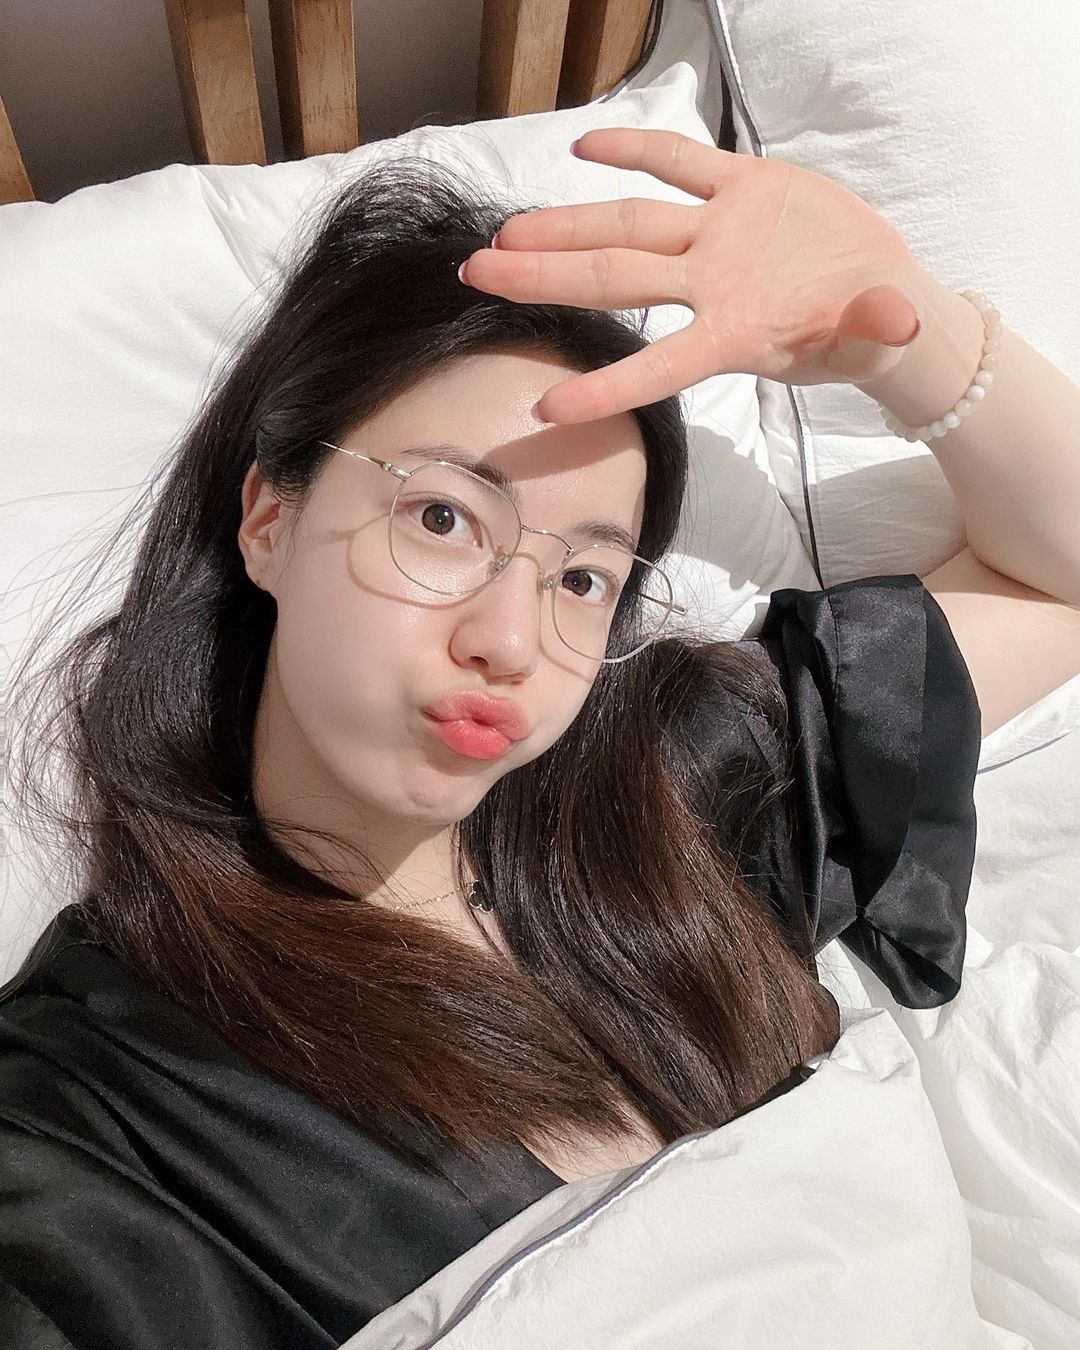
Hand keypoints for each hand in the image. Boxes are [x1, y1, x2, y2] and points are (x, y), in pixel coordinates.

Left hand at [457, 128, 931, 424]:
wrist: (885, 295)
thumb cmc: (872, 333)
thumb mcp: (880, 337)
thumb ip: (879, 328)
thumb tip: (902, 323)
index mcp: (737, 332)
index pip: (659, 368)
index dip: (605, 389)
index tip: (544, 409)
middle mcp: (711, 284)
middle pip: (613, 277)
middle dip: (544, 277)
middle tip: (476, 276)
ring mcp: (719, 236)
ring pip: (627, 226)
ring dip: (564, 227)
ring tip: (503, 233)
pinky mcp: (740, 189)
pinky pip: (678, 162)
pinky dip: (635, 150)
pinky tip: (582, 148)